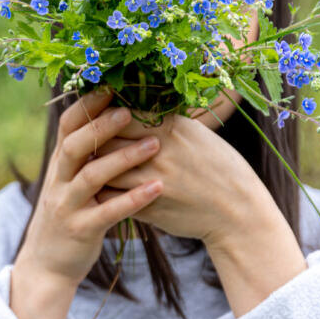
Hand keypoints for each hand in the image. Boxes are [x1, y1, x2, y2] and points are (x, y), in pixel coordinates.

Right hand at [15, 86, 164, 285]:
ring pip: (91, 176)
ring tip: (155, 144)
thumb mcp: (72, 181)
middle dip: (102, 125)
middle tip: (131, 109)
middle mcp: (58, 180)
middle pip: (75, 145)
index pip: (68, 125)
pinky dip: (133, 199)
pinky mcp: (80, 230)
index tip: (111, 84)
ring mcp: (67, 206)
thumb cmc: (72, 214)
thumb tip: (116, 117)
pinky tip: (157, 188)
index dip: (87, 104)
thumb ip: (88, 155)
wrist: (49, 264)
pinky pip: (107, 212)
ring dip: (124, 158)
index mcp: (60, 164)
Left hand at [92, 111, 276, 249]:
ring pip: (104, 170)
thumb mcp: (196, 134)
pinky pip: (111, 198)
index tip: (95, 116)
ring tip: (87, 164)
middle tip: (82, 141)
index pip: (121, 114)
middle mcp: (159, 153)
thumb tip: (134, 107)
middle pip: (107, 140)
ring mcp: (152, 182)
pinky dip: (101, 192)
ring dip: (92, 167)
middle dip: (92, 140)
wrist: (237, 211)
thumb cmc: (219, 167)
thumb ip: (164, 122)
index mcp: (170, 128)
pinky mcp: (148, 208)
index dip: (104, 115)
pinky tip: (99, 188)